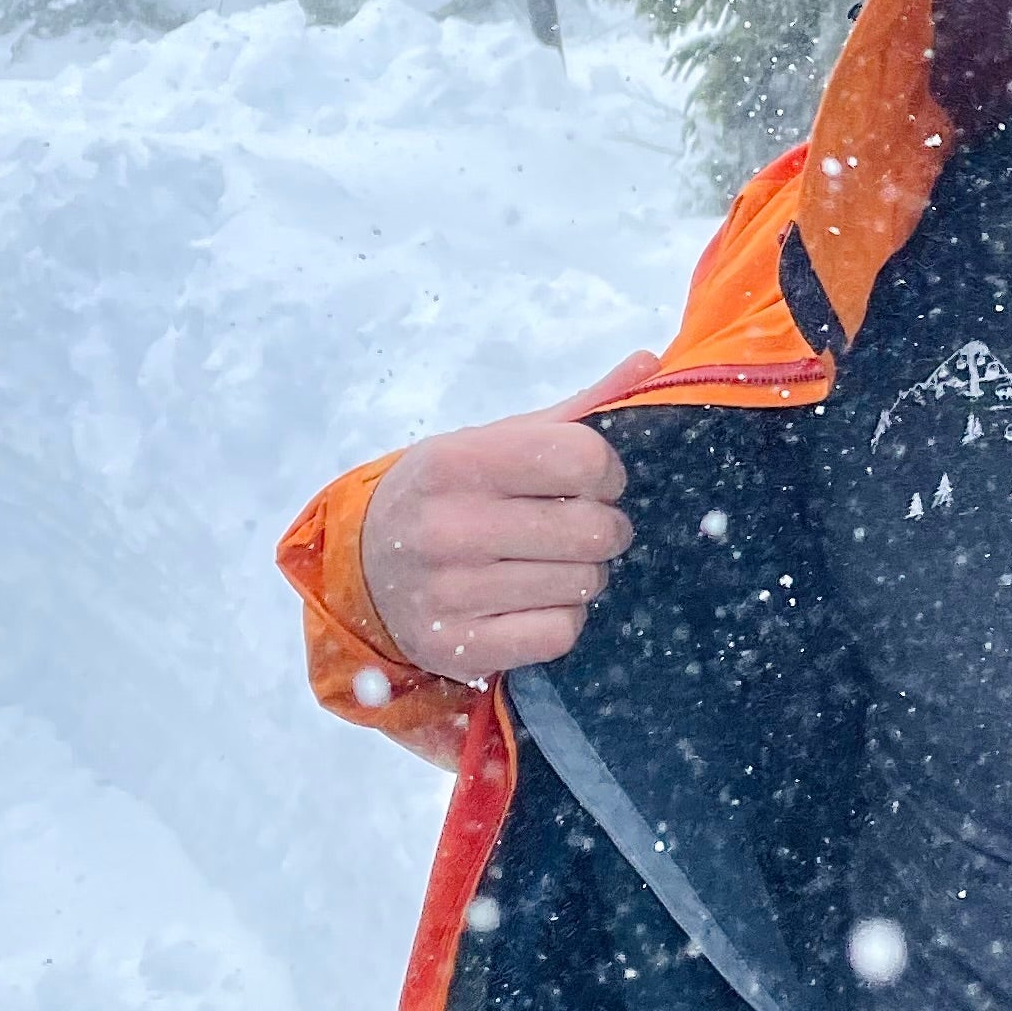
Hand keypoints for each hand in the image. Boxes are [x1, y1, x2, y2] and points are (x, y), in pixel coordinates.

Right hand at [359, 355, 658, 682]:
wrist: (363, 568)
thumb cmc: (449, 495)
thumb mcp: (493, 442)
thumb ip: (574, 411)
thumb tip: (649, 362)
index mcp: (455, 462)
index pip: (582, 458)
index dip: (606, 471)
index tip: (590, 481)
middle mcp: (446, 527)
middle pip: (592, 530)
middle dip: (604, 528)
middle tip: (581, 527)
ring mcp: (447, 593)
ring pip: (583, 584)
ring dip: (584, 574)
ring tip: (550, 563)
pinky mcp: (457, 647)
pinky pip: (560, 634)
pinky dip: (563, 619)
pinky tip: (534, 602)